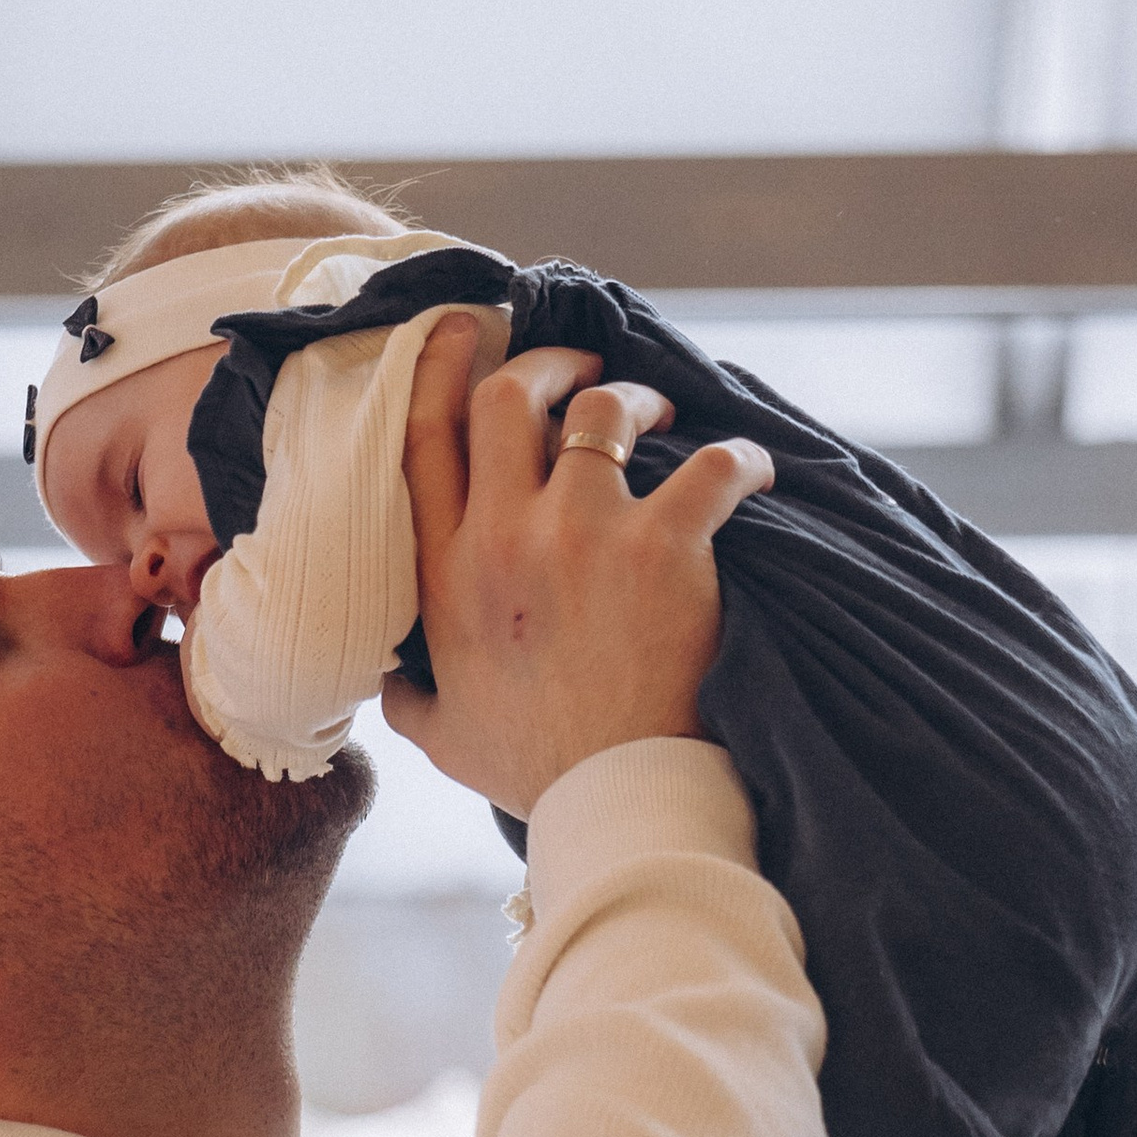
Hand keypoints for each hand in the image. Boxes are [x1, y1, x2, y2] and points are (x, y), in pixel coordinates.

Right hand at [379, 312, 771, 815]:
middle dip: (545, 364)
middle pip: (507, 396)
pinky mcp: (665, 549)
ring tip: (661, 419)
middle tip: (579, 374)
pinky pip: (710, 465)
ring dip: (635, 401)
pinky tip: (751, 472)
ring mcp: (585, 536)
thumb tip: (385, 681)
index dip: (441, 367)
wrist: (614, 802)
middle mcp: (504, 538)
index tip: (465, 334)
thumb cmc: (534, 771)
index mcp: (446, 574)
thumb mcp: (441, 736)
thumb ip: (406, 694)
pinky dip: (739, 459)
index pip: (424, 437)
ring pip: (602, 411)